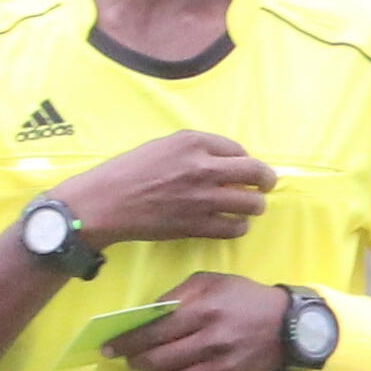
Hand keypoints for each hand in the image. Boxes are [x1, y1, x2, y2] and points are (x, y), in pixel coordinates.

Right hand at [53, 129, 277, 248]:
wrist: (104, 203)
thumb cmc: (127, 172)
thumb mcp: (162, 147)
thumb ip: (194, 150)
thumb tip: (226, 161)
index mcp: (193, 142)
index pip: (239, 150)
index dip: (246, 160)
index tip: (244, 168)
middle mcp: (203, 167)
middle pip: (256, 173)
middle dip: (266, 180)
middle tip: (265, 186)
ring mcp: (203, 198)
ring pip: (252, 204)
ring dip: (255, 206)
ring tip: (249, 208)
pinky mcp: (198, 225)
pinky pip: (235, 228)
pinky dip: (239, 227)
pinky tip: (234, 224)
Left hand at [106, 270, 293, 370]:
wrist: (289, 325)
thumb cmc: (244, 297)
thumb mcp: (210, 281)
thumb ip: (176, 295)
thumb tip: (144, 316)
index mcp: (204, 312)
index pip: (152, 333)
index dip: (125, 343)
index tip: (109, 347)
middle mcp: (211, 342)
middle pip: (157, 361)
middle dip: (136, 361)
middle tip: (132, 357)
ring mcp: (221, 367)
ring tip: (155, 368)